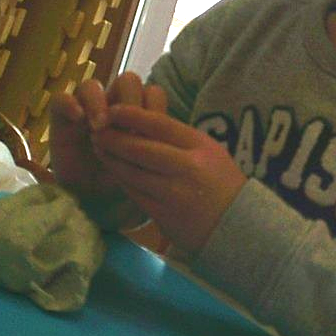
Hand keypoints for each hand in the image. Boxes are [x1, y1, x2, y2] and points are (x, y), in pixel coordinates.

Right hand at [48, 71, 167, 198]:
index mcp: (138, 115)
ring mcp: (86, 111)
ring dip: (99, 102)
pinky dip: (70, 104)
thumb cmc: (126, 186)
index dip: (155, 108)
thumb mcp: (147, 170)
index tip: (155, 135)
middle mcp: (112, 107)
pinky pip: (62, 100)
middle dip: (130, 102)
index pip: (152, 93)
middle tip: (129, 130)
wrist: (95, 205)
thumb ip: (158, 151)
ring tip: (100, 128)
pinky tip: (79, 118)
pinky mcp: (61, 120)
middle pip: (126, 82)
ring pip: (93, 85)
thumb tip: (180, 145)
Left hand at [93, 105, 246, 256]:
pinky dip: (120, 179)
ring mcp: (174, 193)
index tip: (114, 110)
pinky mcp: (164, 215)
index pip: (159, 124)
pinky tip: (113, 170)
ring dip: (111, 158)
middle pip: (140, 148)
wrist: (239, 226)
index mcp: (200, 147)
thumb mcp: (209, 152)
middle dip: (113, 137)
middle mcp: (187, 168)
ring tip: (98, 147)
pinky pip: (134, 193)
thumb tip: (142, 121)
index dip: (132, 115)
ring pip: (132, 171)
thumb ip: (180, 138)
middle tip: (96, 129)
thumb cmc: (221, 183)